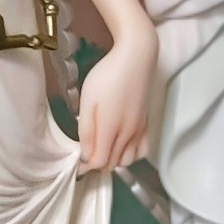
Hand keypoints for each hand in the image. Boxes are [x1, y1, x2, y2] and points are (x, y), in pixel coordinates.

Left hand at [77, 19, 157, 172]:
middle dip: (98, 163)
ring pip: (128, 160)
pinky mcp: (147, 123)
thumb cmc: (108, 75)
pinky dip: (131, 155)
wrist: (136, 57)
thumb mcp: (88, 101)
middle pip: (113, 163)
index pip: (99, 162)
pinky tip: (122, 145)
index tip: (77, 162)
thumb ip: (87, 131)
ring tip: (102, 149)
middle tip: (86, 154)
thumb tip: (86, 155)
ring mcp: (140, 129)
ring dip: (114, 160)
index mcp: (111, 129)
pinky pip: (142, 150)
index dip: (86, 166)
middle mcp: (128, 134)